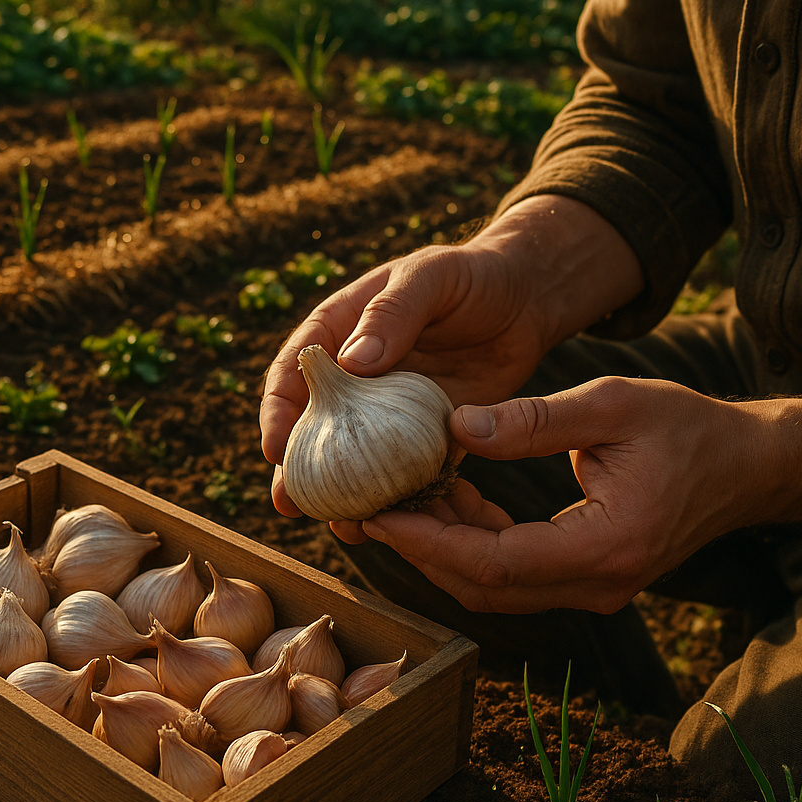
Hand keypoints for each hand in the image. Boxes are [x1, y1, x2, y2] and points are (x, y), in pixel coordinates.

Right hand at [260, 195, 644, 517]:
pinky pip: (407, 473)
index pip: (293, 373)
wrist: (526, 299)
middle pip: (314, 428)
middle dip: (298, 469)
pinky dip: (397, 499)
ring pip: (355, 460)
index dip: (279, 411)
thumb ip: (392, 314)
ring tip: (338, 525)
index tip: (276, 447)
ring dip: (342, 495)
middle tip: (289, 503)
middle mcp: (355, 379)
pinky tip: (394, 525)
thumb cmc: (469, 275)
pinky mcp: (429, 438)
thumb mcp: (429, 278)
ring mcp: (389, 414)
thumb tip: (351, 361)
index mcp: (339, 333)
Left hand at [352, 376, 757, 614]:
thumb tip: (457, 425)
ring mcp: (593, 588)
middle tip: (365, 511)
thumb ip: (534, 420)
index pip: (494, 563)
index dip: (427, 543)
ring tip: (397, 499)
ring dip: (442, 548)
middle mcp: (597, 584)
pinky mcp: (585, 578)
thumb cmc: (687, 427)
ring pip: (493, 587)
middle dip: (419, 551)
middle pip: (483, 586)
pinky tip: (450, 496)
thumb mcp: (612, 405)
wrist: (748, 466)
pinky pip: (513, 574)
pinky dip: (473, 544)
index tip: (377, 515)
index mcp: (604, 547)